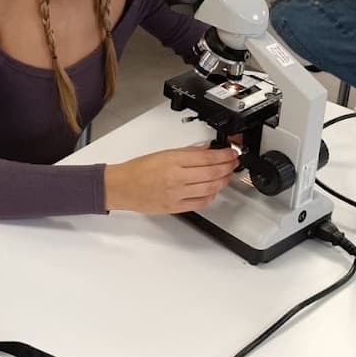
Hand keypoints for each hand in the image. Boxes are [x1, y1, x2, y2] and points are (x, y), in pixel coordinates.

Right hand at [104, 144, 237, 214]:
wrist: (122, 187)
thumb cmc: (138, 170)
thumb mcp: (164, 153)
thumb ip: (187, 152)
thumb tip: (206, 149)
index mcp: (172, 160)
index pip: (207, 157)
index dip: (224, 155)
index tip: (231, 153)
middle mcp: (176, 178)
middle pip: (212, 173)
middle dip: (228, 167)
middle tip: (233, 163)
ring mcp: (177, 194)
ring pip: (210, 188)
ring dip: (223, 181)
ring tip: (227, 175)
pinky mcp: (175, 207)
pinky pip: (200, 203)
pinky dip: (210, 196)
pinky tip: (213, 191)